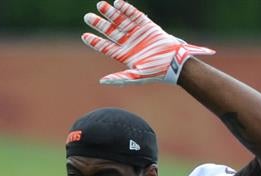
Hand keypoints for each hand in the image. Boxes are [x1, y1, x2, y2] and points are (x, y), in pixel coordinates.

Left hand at [82, 0, 214, 84]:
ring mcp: (138, 33)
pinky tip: (118, 3)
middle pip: (111, 32)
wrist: (175, 62)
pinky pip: (135, 15)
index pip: (106, 47)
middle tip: (87, 17)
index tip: (84, 36)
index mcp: (125, 55)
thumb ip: (120, 78)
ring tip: (100, 5)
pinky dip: (127, 9)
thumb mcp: (137, 76)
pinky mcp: (148, 26)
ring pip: (121, 21)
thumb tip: (103, 82)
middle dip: (99, 24)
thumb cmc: (157, 72)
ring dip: (111, 13)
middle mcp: (130, 43)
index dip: (95, 41)